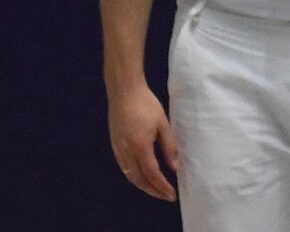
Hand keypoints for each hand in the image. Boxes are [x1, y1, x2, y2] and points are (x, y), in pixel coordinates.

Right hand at [108, 83, 178, 201]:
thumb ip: (169, 146)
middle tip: (166, 196)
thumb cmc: (146, 104)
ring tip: (156, 190)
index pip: (152, 173)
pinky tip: (141, 176)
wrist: (124, 92)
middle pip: (139, 178)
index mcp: (140, 146)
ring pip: (130, 175)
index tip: (172, 194)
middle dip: (153, 190)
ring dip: (143, 185)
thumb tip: (175, 167)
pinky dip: (133, 176)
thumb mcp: (163, 123)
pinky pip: (124, 167)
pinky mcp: (115, 145)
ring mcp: (118, 149)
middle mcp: (127, 151)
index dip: (162, 186)